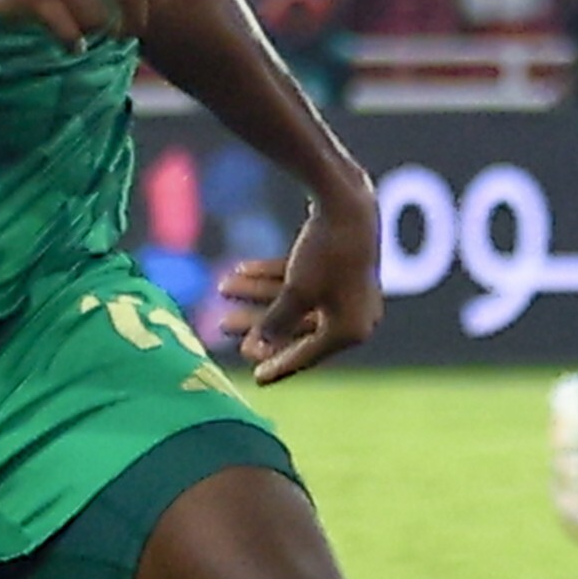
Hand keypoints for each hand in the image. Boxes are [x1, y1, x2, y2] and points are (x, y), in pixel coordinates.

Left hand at [219, 184, 382, 381]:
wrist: (348, 200)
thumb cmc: (326, 253)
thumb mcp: (297, 293)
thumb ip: (275, 324)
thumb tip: (254, 351)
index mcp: (352, 331)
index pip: (308, 354)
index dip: (278, 364)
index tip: (256, 378)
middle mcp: (356, 315)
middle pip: (297, 326)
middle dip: (256, 322)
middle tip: (221, 324)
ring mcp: (349, 290)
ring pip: (296, 299)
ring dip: (257, 293)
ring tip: (223, 287)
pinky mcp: (340, 266)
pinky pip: (304, 279)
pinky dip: (273, 276)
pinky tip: (242, 269)